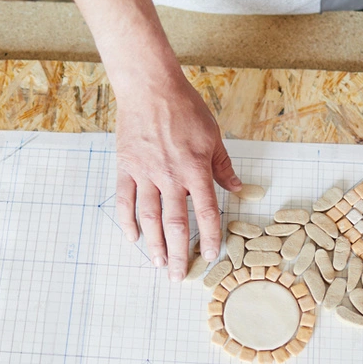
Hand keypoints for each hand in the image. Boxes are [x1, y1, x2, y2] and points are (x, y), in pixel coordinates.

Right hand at [115, 76, 241, 280]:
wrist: (150, 88)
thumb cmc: (185, 108)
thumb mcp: (213, 136)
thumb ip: (223, 166)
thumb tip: (238, 189)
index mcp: (195, 169)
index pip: (205, 211)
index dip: (209, 236)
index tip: (209, 255)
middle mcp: (170, 176)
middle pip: (175, 223)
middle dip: (177, 253)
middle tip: (177, 275)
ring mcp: (145, 173)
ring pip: (149, 217)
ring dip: (153, 244)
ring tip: (157, 264)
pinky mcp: (126, 167)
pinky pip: (125, 200)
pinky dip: (127, 221)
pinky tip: (132, 237)